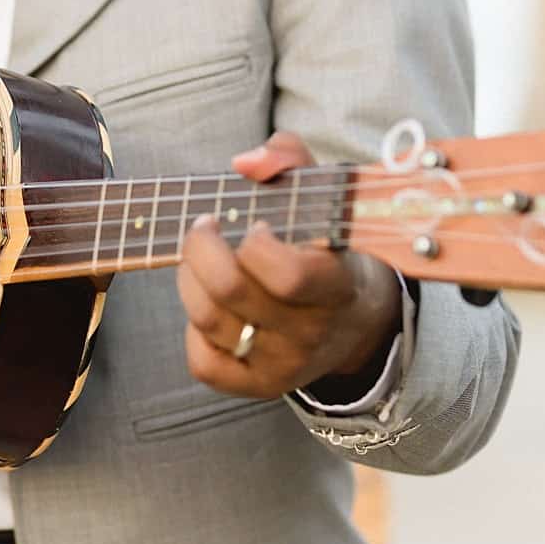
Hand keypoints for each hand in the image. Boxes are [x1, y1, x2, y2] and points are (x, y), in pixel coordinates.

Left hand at [177, 131, 401, 398]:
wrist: (356, 322)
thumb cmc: (327, 244)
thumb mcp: (322, 192)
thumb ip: (288, 157)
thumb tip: (244, 163)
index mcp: (336, 286)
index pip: (288, 274)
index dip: (257, 244)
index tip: (255, 224)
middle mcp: (311, 333)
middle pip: (231, 292)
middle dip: (200, 248)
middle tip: (204, 227)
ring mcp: (283, 365)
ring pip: (208, 320)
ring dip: (188, 278)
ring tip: (201, 258)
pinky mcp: (256, 386)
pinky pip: (202, 362)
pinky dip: (192, 329)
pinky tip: (208, 304)